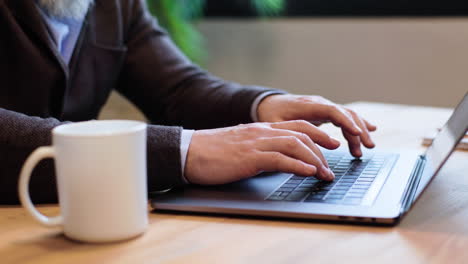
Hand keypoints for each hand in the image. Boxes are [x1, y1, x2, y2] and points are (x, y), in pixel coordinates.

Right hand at [185, 121, 340, 184]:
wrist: (189, 151)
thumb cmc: (212, 151)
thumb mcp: (241, 145)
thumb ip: (259, 148)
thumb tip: (275, 159)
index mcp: (261, 129)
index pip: (297, 126)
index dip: (318, 134)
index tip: (330, 144)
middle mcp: (262, 132)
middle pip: (302, 133)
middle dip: (322, 149)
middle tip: (332, 165)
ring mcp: (256, 143)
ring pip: (296, 144)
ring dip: (315, 160)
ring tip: (324, 174)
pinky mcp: (250, 157)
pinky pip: (280, 159)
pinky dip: (299, 166)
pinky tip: (309, 173)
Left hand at [257, 94, 376, 156]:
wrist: (269, 104)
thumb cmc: (271, 115)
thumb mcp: (274, 125)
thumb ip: (289, 134)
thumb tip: (305, 149)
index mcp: (307, 106)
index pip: (332, 110)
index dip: (345, 121)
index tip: (356, 133)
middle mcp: (319, 104)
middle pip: (345, 113)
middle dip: (357, 130)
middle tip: (365, 148)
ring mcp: (324, 107)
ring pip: (348, 115)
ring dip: (359, 131)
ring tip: (366, 148)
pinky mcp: (326, 112)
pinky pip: (345, 117)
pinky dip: (357, 125)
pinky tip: (370, 131)